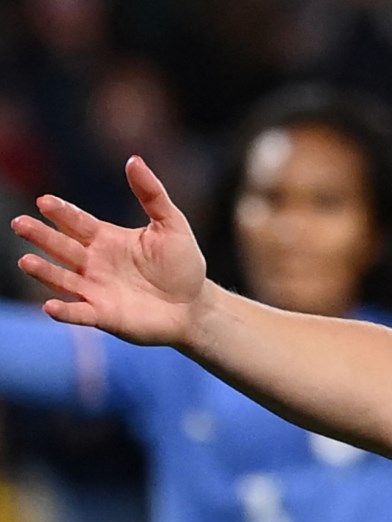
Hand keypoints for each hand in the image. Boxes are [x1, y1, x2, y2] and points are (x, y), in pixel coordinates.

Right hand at [11, 156, 208, 346]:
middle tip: (20, 223)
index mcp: (106, 239)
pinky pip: (79, 313)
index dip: (62, 213)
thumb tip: (134, 159)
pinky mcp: (104, 315)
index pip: (77, 222)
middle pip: (61, 247)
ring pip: (63, 279)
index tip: (45, 202)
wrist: (195, 306)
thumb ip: (151, 194)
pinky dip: (64, 311)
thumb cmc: (182, 264)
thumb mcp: (171, 225)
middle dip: (41, 236)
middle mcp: (93, 263)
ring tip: (25, 261)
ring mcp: (95, 289)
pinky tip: (49, 306)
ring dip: (44, 271)